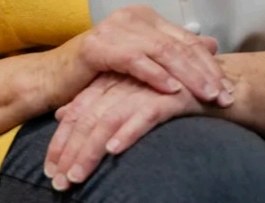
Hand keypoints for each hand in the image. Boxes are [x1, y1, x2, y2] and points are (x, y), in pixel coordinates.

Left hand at [44, 72, 231, 190]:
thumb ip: (97, 100)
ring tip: (76, 177)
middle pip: (88, 118)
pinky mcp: (169, 96)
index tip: (49, 170)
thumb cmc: (169, 91)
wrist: (215, 82)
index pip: (79, 111)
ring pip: (108, 120)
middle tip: (57, 183)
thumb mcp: (128, 95)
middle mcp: (124, 82)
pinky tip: (114, 149)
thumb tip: (62, 114)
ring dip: (89, 151)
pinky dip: (128, 131)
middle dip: (69, 153)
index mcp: (111, 80)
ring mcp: (146, 88)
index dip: (62, 141)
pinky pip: (145, 115)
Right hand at [53, 6, 232, 105]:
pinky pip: (134, 60)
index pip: (186, 40)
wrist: (54, 78)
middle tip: (224, 95)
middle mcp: (132, 17)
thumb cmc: (98, 73)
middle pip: (179, 45)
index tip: (228, 87)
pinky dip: (155, 75)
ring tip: (206, 95)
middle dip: (205, 72)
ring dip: (188, 75)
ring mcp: (114, 29)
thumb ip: (173, 50)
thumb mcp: (141, 61)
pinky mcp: (98, 46)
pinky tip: (172, 89)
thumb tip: (212, 44)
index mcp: (145, 18)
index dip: (209, 64)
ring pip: (162, 51)